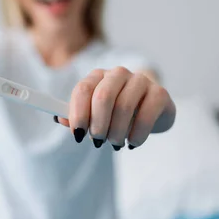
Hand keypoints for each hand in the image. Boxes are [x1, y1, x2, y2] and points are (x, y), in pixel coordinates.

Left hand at [55, 67, 175, 149]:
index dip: (78, 113)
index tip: (78, 135)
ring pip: (124, 107)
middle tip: (98, 142)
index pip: (83, 89)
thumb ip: (77, 117)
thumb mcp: (94, 115)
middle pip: (103, 96)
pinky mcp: (160, 93)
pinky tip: (132, 143)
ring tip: (115, 144)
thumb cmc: (115, 114)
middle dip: (98, 125)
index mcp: (98, 76)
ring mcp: (140, 80)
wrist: (150, 110)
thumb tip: (59, 119)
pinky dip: (136, 134)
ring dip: (116, 133)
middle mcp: (118, 74)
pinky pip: (146, 115)